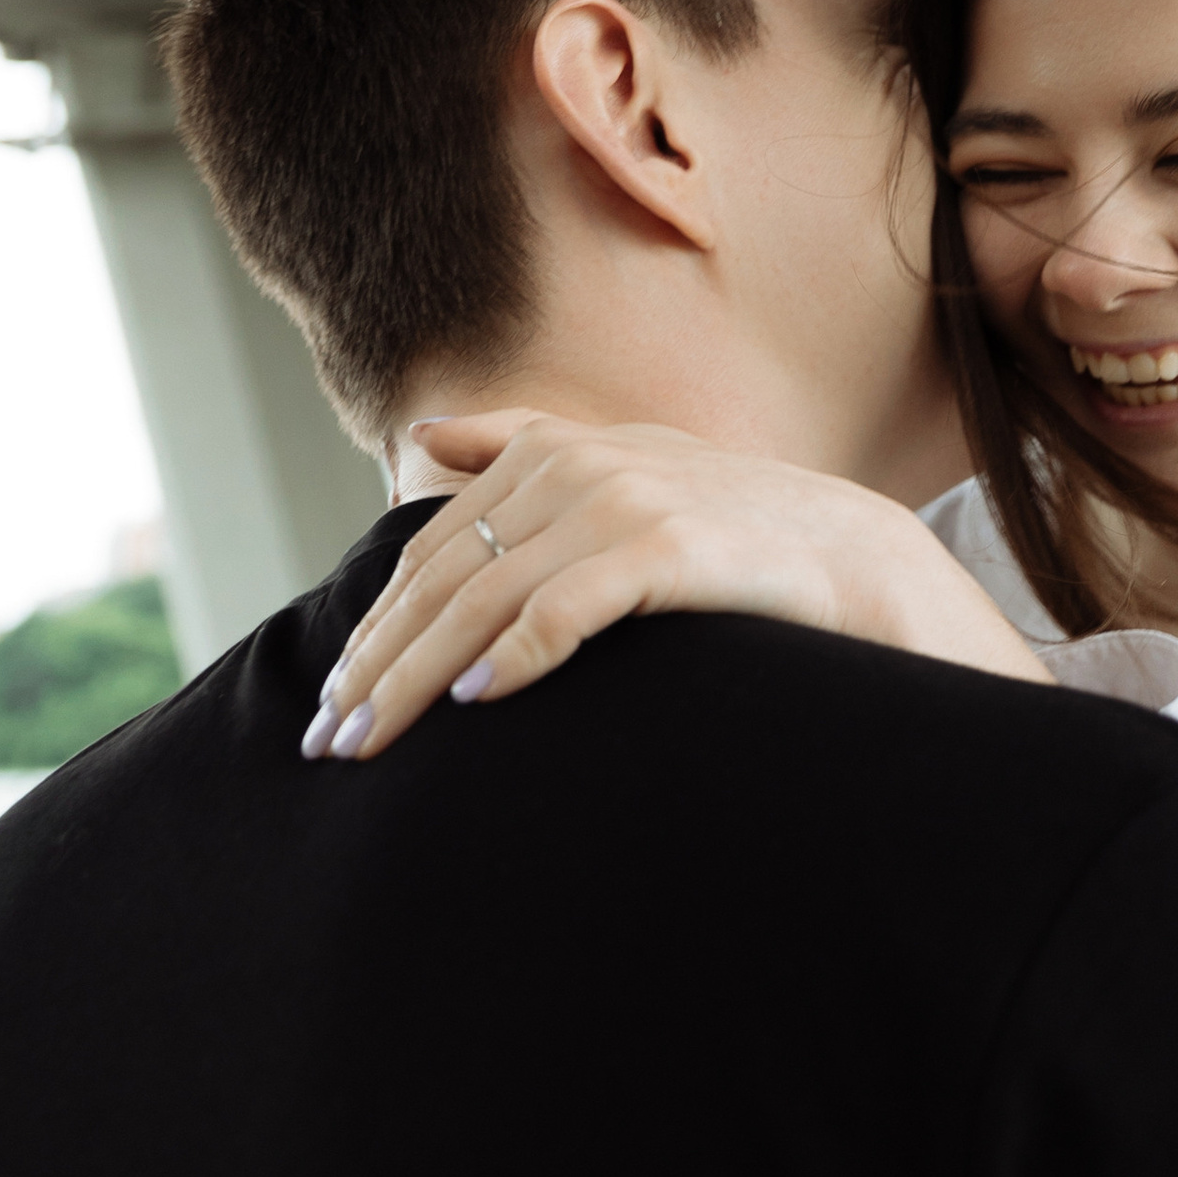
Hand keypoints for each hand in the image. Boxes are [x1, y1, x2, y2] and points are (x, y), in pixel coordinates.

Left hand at [306, 410, 1049, 760]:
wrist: (848, 555)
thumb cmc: (727, 526)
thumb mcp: (622, 462)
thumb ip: (520, 441)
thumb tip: (422, 434)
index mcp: (549, 449)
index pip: (431, 554)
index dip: (374, 629)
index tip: (333, 700)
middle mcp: (575, 467)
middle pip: (443, 581)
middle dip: (376, 667)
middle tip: (330, 742)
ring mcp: (620, 504)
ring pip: (483, 603)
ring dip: (417, 681)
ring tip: (374, 742)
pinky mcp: (665, 550)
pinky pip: (567, 609)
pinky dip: (515, 656)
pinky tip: (476, 701)